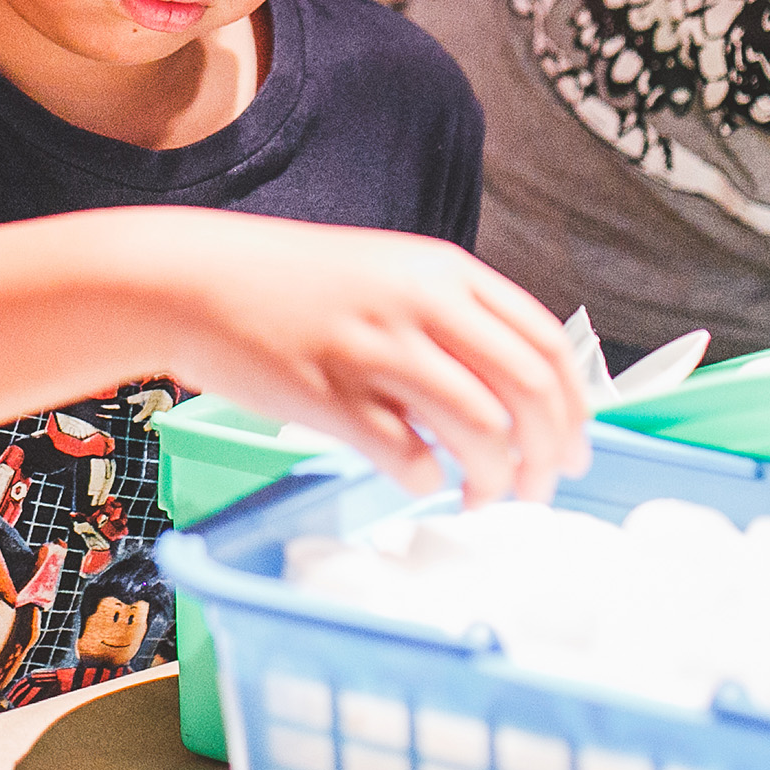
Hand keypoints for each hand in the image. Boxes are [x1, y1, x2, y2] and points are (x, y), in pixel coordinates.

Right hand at [158, 219, 589, 507]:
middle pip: (526, 390)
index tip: (576, 446)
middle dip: (549, 453)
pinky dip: (427, 481)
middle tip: (542, 488)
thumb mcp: (386, 272)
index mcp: (442, 271)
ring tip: (484, 499)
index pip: (543, 342)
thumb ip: (448, 316)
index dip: (574, 406)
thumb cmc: (289, 283)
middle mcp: (420, 305)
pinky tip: (419, 482)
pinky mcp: (332, 397)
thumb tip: (510, 393)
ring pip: (479, 429)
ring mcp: (375, 351)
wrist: (193, 279)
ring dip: (496, 479)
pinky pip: (408, 457)